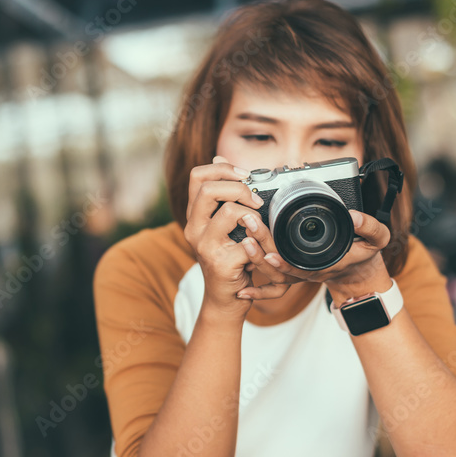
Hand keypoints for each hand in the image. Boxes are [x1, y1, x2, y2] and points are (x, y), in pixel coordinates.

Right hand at [182, 156, 281, 316]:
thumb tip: (219, 157)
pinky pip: (247, 241)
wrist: (226, 299)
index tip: (245, 176)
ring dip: (254, 216)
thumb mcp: (224, 223)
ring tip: (259, 227)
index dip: (223, 169)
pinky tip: (262, 250)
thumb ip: (223, 195)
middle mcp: (193, 228)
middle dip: (240, 188)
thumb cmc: (230, 259)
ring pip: (230, 212)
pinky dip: (262, 242)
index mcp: (194, 215)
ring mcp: (204, 246)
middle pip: (208, 189)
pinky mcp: (220, 263)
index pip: (198, 176)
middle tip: (256, 201)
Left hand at [237, 207, 392, 305]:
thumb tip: (354, 215)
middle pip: (279, 268)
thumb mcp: (376, 239)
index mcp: (324, 266)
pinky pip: (273, 283)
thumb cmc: (365, 253)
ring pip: (272, 275)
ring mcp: (298, 273)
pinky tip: (243, 290)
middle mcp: (307, 272)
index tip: (268, 254)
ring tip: (244, 238)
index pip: (300, 268)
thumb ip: (369, 227)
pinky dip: (258, 291)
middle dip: (261, 250)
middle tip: (249, 227)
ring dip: (254, 259)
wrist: (359, 271)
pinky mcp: (292, 270)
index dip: (283, 264)